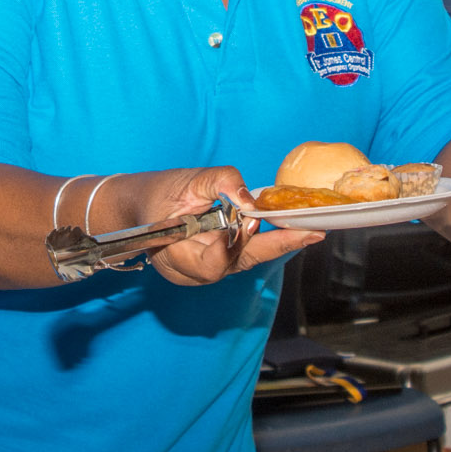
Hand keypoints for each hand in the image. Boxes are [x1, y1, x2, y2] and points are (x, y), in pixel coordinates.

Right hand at [114, 168, 322, 286]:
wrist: (137, 207)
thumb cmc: (158, 192)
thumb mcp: (187, 179)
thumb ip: (221, 182)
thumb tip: (251, 199)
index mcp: (176, 256)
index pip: (213, 262)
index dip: (233, 246)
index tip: (252, 224)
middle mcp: (192, 272)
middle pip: (240, 263)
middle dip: (276, 246)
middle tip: (313, 232)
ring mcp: (203, 272)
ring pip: (245, 260)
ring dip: (275, 244)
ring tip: (310, 229)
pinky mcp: (214, 264)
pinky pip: (243, 255)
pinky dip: (267, 242)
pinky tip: (294, 230)